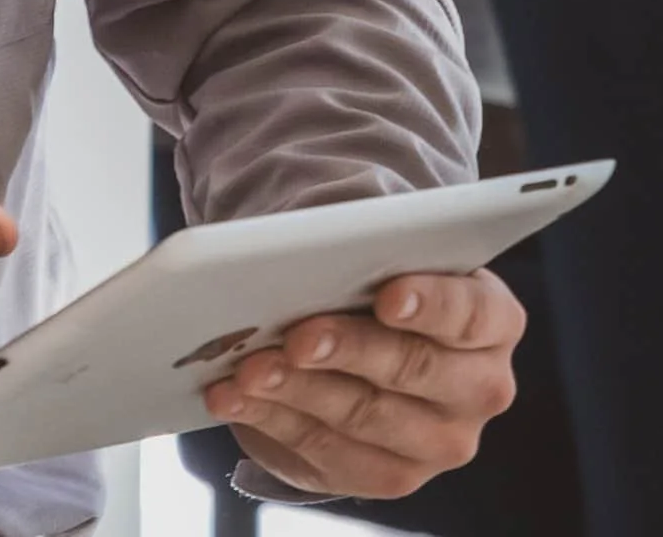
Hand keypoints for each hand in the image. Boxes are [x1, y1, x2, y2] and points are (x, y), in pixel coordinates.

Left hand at [203, 268, 523, 500]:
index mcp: (490, 320)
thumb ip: (357, 249)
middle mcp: (479, 386)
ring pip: (365, 415)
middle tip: (295, 336)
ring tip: (247, 367)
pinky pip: (330, 453)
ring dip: (298, 390)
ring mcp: (440, 440)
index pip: (472, 312)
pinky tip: (232, 396)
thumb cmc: (366, 281)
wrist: (357, 343)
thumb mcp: (373, 255)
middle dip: (347, 349)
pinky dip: (273, 419)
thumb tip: (299, 251)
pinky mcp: (391, 474)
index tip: (387, 297)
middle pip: (413, 368)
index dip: (432, 304)